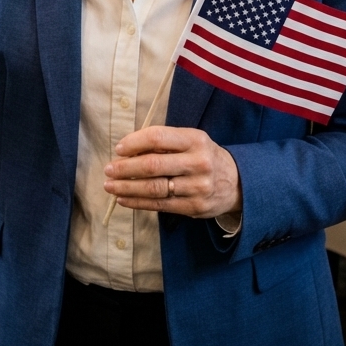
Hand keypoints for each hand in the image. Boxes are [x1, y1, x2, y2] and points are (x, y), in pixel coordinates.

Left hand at [104, 126, 241, 218]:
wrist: (237, 182)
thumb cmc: (204, 156)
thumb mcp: (192, 141)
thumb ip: (165, 143)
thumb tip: (128, 150)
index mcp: (195, 139)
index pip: (158, 138)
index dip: (134, 142)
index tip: (119, 149)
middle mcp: (197, 162)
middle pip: (153, 165)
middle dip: (125, 168)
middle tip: (108, 170)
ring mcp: (197, 187)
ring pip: (154, 188)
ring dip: (127, 188)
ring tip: (110, 186)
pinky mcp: (194, 207)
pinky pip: (160, 205)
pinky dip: (138, 202)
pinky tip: (124, 199)